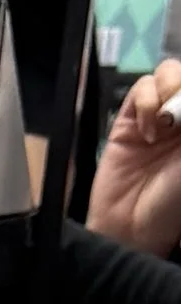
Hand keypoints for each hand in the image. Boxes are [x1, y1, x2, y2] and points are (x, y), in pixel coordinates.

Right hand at [86, 59, 180, 254]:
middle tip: (180, 113)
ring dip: (168, 88)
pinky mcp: (127, 121)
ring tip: (165, 120)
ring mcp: (156, 117)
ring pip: (165, 74)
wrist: (133, 230)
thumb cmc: (172, 204)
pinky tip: (147, 131)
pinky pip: (139, 89)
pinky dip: (145, 103)